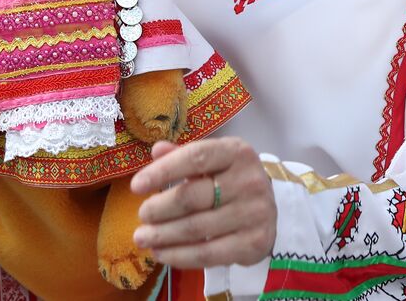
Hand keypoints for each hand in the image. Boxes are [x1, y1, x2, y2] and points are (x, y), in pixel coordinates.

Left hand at [130, 137, 275, 267]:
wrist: (269, 213)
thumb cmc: (232, 183)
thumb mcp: (214, 162)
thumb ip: (185, 156)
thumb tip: (157, 150)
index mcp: (238, 153)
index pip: (196, 157)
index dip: (163, 171)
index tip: (136, 186)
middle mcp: (249, 180)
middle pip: (191, 197)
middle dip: (158, 209)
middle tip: (142, 215)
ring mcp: (254, 213)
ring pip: (195, 228)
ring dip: (162, 235)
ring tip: (142, 237)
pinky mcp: (253, 242)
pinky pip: (206, 253)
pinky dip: (178, 256)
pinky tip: (161, 252)